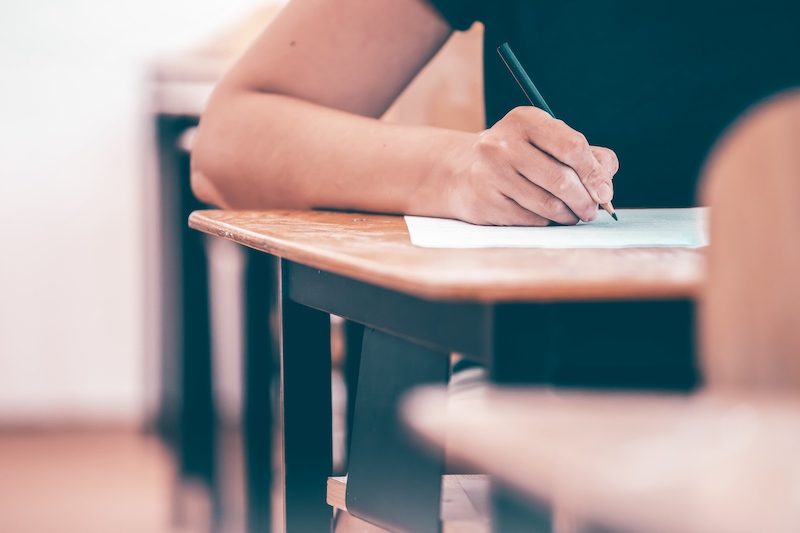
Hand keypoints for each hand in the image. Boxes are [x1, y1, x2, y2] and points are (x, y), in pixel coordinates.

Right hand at [445, 106, 617, 225]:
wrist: (464, 172)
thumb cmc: (519, 157)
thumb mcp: (548, 143)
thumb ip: (586, 155)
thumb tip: (606, 181)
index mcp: (525, 120)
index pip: (572, 146)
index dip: (594, 173)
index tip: (605, 192)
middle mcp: (503, 143)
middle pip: (561, 180)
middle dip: (585, 201)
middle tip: (591, 211)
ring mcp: (490, 173)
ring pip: (548, 204)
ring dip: (568, 215)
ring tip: (571, 215)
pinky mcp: (485, 201)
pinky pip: (530, 219)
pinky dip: (546, 221)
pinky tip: (544, 215)